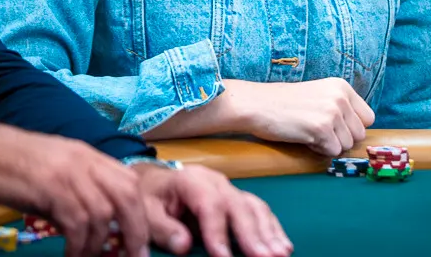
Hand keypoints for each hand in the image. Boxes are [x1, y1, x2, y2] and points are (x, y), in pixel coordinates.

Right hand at [0, 123, 149, 256]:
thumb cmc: (14, 167)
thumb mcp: (56, 173)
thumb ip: (78, 192)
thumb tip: (95, 226)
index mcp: (89, 156)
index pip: (130, 181)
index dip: (141, 212)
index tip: (140, 240)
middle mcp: (85, 160)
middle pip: (128, 195)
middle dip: (135, 230)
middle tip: (133, 255)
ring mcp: (68, 172)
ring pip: (103, 213)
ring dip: (99, 244)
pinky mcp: (50, 187)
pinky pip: (77, 222)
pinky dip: (78, 245)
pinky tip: (71, 255)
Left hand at [134, 163, 291, 256]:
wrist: (157, 182)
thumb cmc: (152, 198)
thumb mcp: (147, 212)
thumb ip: (164, 229)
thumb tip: (183, 246)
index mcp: (190, 180)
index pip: (208, 205)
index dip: (218, 232)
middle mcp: (216, 181)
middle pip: (238, 206)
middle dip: (252, 234)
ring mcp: (230, 189)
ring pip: (254, 207)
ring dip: (269, 232)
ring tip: (280, 254)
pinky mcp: (238, 198)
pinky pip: (260, 211)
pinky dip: (273, 228)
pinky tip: (283, 244)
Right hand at [224, 78, 374, 155]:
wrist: (257, 104)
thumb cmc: (285, 103)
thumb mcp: (319, 95)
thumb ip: (340, 108)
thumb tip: (360, 134)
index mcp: (342, 87)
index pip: (368, 118)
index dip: (352, 128)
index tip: (336, 129)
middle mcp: (340, 97)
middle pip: (359, 134)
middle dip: (341, 139)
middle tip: (317, 131)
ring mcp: (332, 112)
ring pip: (346, 145)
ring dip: (329, 145)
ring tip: (308, 132)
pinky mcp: (321, 128)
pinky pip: (332, 151)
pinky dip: (318, 150)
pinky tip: (304, 137)